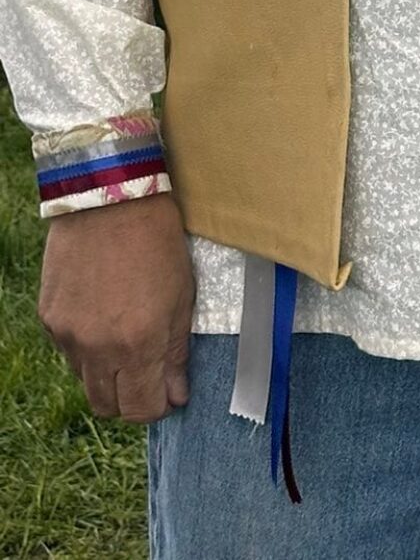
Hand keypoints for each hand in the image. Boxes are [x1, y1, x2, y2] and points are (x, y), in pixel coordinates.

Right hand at [38, 193, 193, 420]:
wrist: (110, 197)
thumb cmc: (157, 240)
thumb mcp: (182, 295)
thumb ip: (175, 352)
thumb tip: (175, 395)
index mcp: (138, 344)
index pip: (142, 409)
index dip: (158, 408)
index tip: (169, 395)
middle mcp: (98, 349)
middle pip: (108, 406)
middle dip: (131, 400)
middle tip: (149, 379)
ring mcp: (68, 336)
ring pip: (86, 382)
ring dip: (108, 376)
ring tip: (127, 342)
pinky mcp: (49, 320)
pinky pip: (68, 353)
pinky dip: (86, 349)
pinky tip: (104, 319)